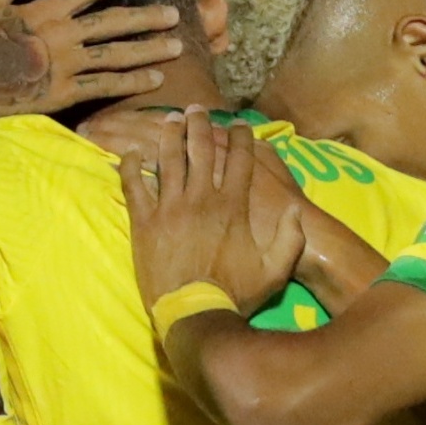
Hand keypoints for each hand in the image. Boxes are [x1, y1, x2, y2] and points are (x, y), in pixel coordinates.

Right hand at [0, 0, 182, 118]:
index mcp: (48, 8)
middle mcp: (64, 33)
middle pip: (115, 21)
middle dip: (147, 17)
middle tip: (176, 14)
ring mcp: (66, 63)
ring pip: (117, 54)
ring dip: (149, 49)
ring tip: (177, 45)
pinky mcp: (63, 93)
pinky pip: (105, 87)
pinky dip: (131, 83)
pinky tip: (156, 79)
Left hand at [122, 108, 305, 312]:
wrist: (194, 314)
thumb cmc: (235, 295)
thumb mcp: (275, 271)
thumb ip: (289, 239)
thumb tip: (296, 212)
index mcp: (233, 205)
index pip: (240, 158)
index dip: (241, 136)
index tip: (238, 124)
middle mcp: (202, 198)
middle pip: (201, 149)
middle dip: (199, 124)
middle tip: (196, 109)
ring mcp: (171, 208)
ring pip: (169, 159)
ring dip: (169, 135)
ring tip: (169, 120)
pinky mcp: (145, 223)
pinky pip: (135, 186)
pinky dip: (131, 166)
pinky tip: (129, 154)